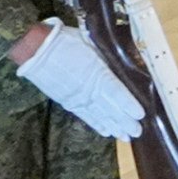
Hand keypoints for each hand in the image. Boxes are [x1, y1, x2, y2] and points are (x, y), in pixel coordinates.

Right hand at [14, 21, 147, 142]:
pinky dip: (96, 124)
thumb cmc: (66, 41)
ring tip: (125, 137)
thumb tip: (125, 59)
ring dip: (113, 126)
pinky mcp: (67, 101)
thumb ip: (109, 56)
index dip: (129, 105)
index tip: (140, 114)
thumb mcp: (93, 44)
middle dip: (125, 121)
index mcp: (97, 73)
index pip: (117, 93)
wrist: (37, 50)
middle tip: (137, 132)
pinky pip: (84, 116)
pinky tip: (105, 131)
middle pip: (111, 108)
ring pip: (99, 115)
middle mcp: (89, 89)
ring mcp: (77, 97)